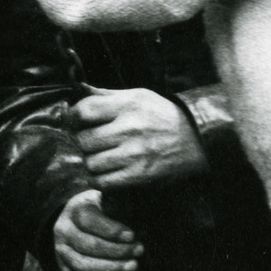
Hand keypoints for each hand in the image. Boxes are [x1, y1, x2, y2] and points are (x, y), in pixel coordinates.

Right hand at [52, 191, 142, 270]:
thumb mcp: (107, 200)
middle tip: (138, 251)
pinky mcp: (64, 268)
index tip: (132, 236)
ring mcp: (62, 251)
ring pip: (81, 264)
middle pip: (87, 245)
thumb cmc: (102, 210)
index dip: (111, 230)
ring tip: (132, 266)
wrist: (79, 221)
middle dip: (116, 251)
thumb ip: (119, 205)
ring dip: (109, 268)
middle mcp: (63, 230)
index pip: (89, 220)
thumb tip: (141, 217)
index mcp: (74, 210)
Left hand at [68, 89, 209, 187]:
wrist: (198, 139)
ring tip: (101, 156)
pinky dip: (100, 178)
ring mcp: (134, 153)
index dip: (73, 117)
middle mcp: (129, 128)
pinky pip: (103, 181)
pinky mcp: (139, 175)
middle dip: (83, 141)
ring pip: (90, 162)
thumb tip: (77, 90)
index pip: (83, 111)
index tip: (76, 121)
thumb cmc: (163, 115)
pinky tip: (106, 171)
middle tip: (91, 141)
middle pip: (83, 140)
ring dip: (91, 161)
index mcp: (128, 105)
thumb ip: (106, 95)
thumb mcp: (139, 96)